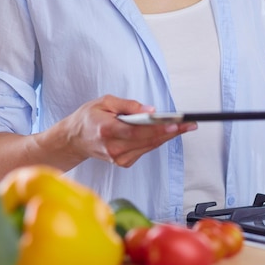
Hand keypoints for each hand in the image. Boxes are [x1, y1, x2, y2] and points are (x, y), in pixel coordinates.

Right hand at [60, 95, 196, 166]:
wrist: (75, 139)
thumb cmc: (89, 118)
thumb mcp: (104, 102)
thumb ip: (128, 105)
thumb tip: (150, 111)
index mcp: (106, 130)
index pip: (137, 131)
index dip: (158, 128)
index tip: (176, 124)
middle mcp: (113, 147)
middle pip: (148, 140)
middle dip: (171, 131)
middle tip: (190, 124)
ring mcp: (118, 158)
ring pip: (149, 146)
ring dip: (167, 136)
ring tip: (184, 127)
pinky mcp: (123, 162)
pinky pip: (145, 150)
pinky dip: (155, 141)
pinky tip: (165, 133)